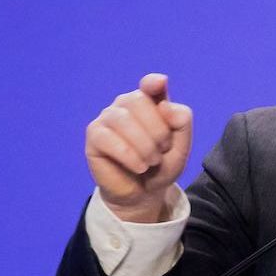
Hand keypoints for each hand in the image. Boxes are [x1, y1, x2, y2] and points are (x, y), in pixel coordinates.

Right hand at [85, 73, 193, 222]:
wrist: (144, 192)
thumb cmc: (161, 164)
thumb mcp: (181, 146)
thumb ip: (181, 122)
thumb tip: (165, 105)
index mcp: (149, 102)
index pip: (150, 84)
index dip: (153, 83)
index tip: (159, 83)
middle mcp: (125, 104)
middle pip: (139, 101)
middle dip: (158, 130)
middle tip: (161, 151)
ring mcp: (107, 118)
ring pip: (123, 119)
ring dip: (144, 145)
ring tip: (151, 162)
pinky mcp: (94, 136)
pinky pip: (108, 138)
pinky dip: (129, 155)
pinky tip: (139, 167)